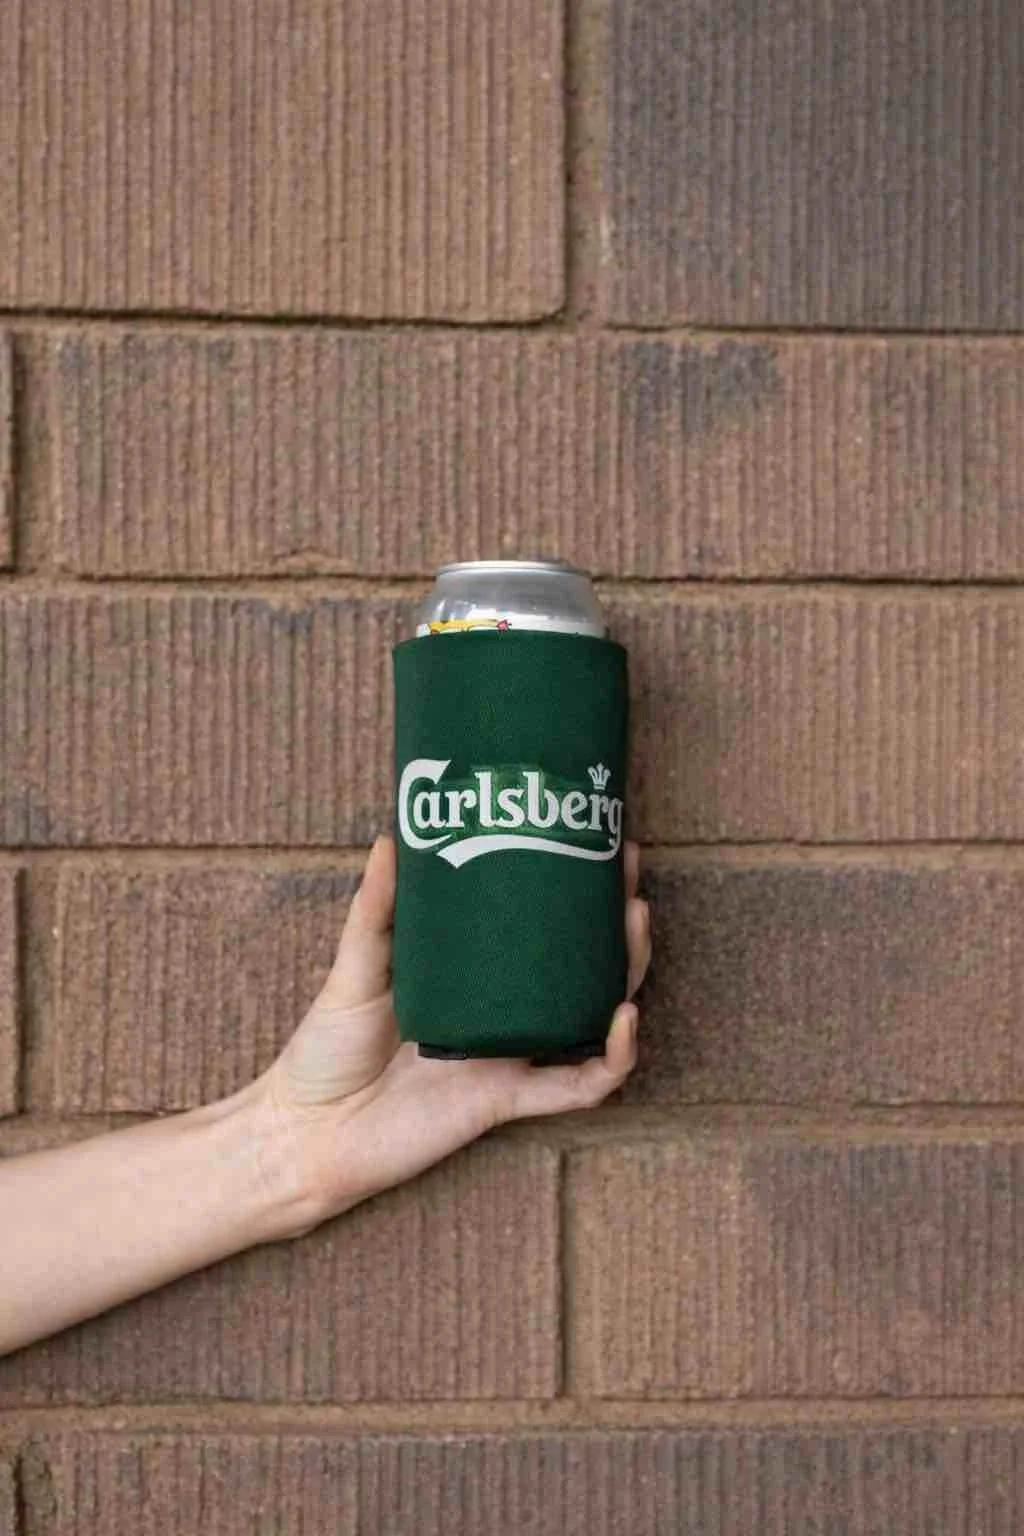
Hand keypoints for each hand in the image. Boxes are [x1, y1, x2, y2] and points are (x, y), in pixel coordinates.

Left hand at [254, 835, 651, 1233]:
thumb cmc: (326, 1051)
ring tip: (636, 920)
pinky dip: (612, 1056)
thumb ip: (376, 909)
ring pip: (594, 1015)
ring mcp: (511, 1057)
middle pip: (581, 965)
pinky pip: (578, 1084)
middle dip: (615, 918)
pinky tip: (624, 1016)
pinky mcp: (508, 1100)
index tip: (590, 837)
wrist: (308, 1133)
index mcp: (474, 981)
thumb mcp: (354, 965)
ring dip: (627, 970)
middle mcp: (503, 1016)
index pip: (537, 931)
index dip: (572, 891)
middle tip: (629, 869)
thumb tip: (390, 837)